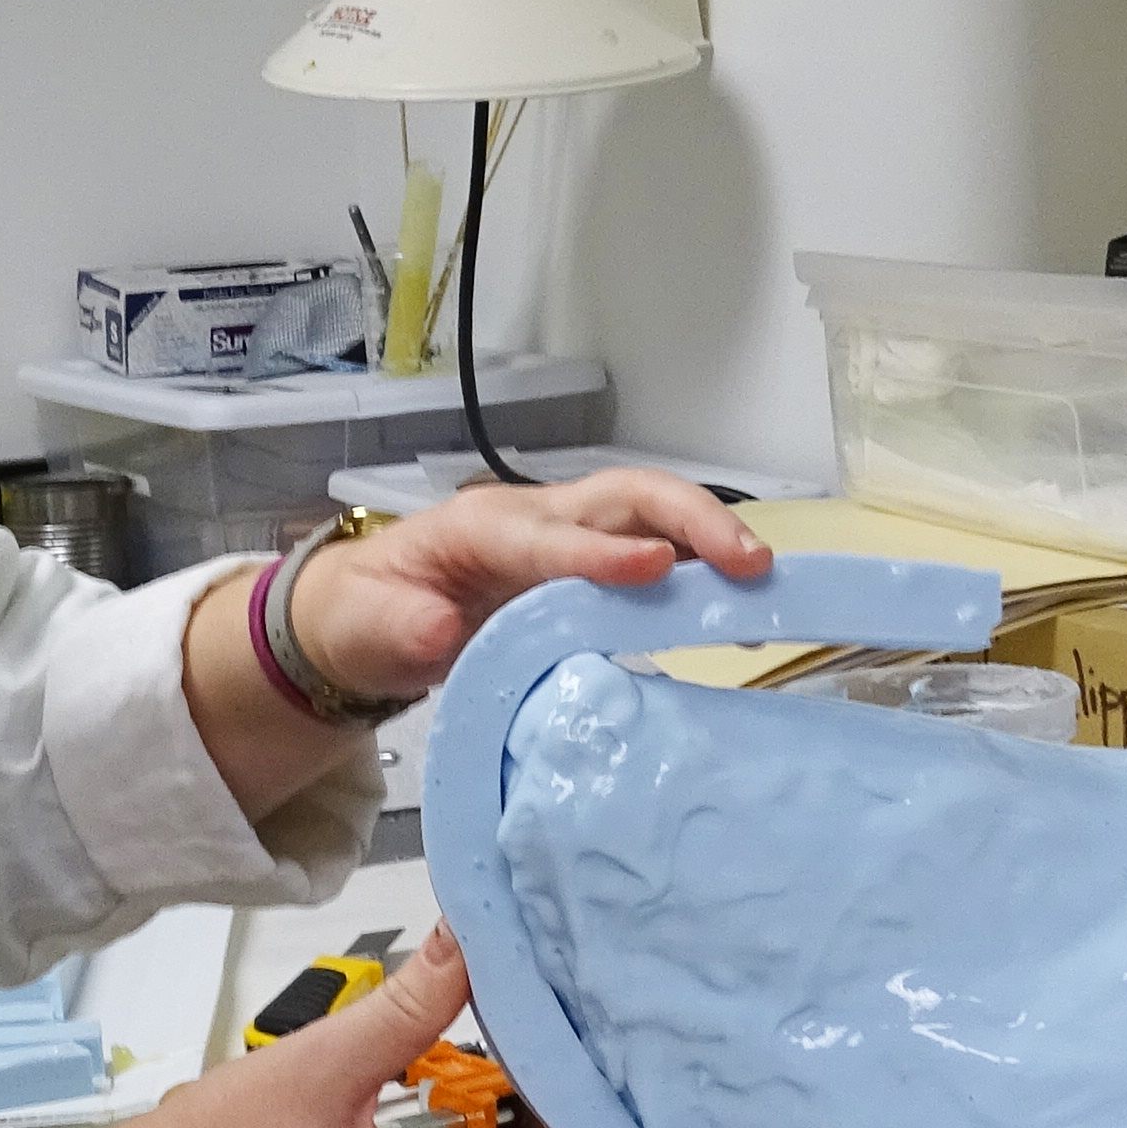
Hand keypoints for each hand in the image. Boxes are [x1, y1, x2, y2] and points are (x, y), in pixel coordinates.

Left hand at [287, 469, 770, 708]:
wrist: (364, 615)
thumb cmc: (368, 614)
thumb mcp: (366, 627)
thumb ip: (402, 628)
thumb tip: (441, 631)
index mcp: (479, 529)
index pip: (547, 538)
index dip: (601, 555)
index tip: (655, 569)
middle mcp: (534, 518)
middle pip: (626, 497)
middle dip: (692, 520)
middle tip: (748, 563)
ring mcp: (565, 537)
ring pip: (650, 516)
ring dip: (709, 539)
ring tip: (762, 582)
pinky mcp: (585, 566)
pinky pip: (653, 553)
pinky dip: (700, 571)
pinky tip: (735, 608)